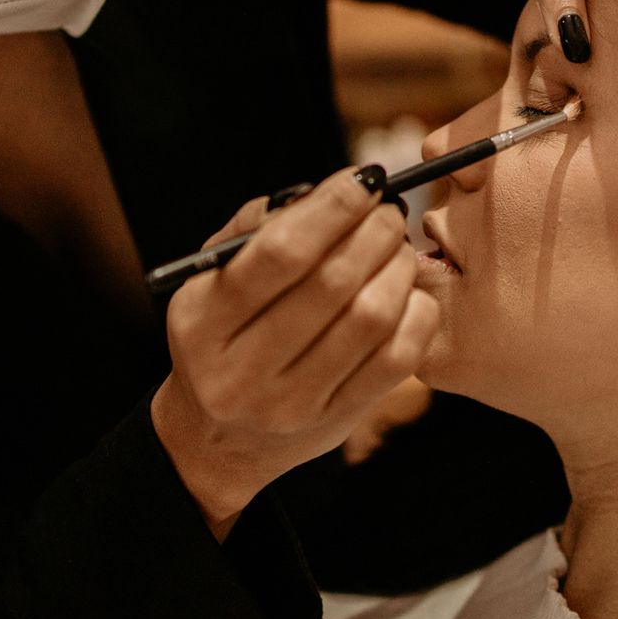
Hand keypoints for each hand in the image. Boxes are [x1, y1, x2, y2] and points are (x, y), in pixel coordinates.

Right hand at [152, 166, 438, 537]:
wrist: (220, 439)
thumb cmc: (222, 333)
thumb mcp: (212, 281)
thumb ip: (255, 228)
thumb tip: (324, 192)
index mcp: (202, 324)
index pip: (279, 254)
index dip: (331, 208)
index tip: (362, 179)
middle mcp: (242, 373)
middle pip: (332, 283)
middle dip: (374, 232)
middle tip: (389, 212)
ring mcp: (292, 405)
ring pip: (371, 318)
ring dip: (399, 268)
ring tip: (399, 249)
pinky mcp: (337, 422)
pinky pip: (397, 359)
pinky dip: (415, 313)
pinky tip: (408, 293)